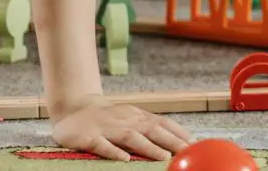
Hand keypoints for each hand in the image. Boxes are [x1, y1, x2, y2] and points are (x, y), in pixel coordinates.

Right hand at [51, 96, 192, 161]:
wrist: (72, 108)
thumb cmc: (107, 118)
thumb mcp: (130, 118)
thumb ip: (150, 128)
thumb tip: (177, 141)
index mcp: (137, 116)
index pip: (163, 123)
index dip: (179, 133)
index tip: (194, 144)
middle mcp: (125, 120)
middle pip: (152, 129)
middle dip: (171, 141)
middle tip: (186, 152)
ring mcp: (107, 128)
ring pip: (131, 136)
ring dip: (149, 147)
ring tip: (163, 157)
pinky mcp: (88, 137)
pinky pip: (101, 144)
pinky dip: (113, 151)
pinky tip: (124, 159)